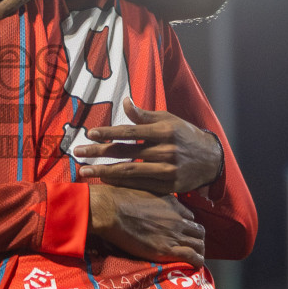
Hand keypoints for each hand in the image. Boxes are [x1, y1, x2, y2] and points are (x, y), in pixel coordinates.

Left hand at [74, 97, 222, 193]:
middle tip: (77, 153)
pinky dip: (121, 184)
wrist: (211, 159)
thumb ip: (144, 115)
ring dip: (104, 172)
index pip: (130, 131)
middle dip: (98, 152)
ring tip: (84, 171)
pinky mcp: (169, 187)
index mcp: (164, 131)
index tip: (89, 133)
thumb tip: (125, 102)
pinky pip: (140, 185)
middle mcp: (165, 151)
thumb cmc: (184, 135)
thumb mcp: (168, 120)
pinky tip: (105, 181)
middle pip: (125, 152)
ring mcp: (167, 170)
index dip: (108, 132)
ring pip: (129, 171)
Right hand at [89, 185, 204, 265]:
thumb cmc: (121, 198)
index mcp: (173, 205)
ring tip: (195, 257)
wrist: (112, 210)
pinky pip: (192, 257)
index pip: (190, 217)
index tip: (184, 232)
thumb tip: (154, 202)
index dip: (189, 226)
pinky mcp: (166, 250)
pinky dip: (196, 261)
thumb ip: (156, 199)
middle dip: (197, 239)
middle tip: (191, 246)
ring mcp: (174, 234)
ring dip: (199, 251)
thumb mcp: (144, 191)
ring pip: (199, 245)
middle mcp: (178, 219)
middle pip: (198, 231)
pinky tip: (195, 265)